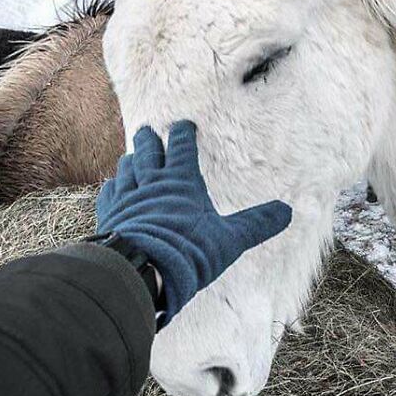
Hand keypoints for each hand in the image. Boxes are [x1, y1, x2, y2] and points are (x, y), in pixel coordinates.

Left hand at [96, 121, 290, 323]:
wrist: (142, 271)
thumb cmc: (189, 252)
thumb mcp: (230, 239)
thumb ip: (256, 224)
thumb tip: (287, 212)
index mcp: (181, 181)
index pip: (182, 147)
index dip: (183, 133)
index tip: (184, 125)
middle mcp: (151, 183)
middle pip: (147, 151)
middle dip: (149, 138)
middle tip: (147, 130)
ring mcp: (127, 198)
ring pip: (126, 168)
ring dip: (131, 160)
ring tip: (132, 157)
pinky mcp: (110, 215)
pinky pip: (109, 193)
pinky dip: (112, 185)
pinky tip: (112, 186)